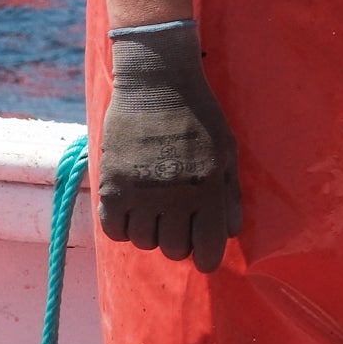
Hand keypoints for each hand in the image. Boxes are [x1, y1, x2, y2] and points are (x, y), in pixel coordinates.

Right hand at [99, 22, 240, 271]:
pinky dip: (122, 228)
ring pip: (143, 242)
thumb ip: (230, 193)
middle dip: (178, 241)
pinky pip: (114, 231)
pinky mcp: (112, 187)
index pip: (208, 247)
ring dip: (150, 232)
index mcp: (209, 187)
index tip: (203, 256)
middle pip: (173, 249)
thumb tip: (230, 232)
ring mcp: (140, 193)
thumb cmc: (198, 116)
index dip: (207, 258)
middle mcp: (175, 195)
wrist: (156, 85)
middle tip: (177, 223)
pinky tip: (130, 211)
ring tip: (153, 212)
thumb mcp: (226, 151)